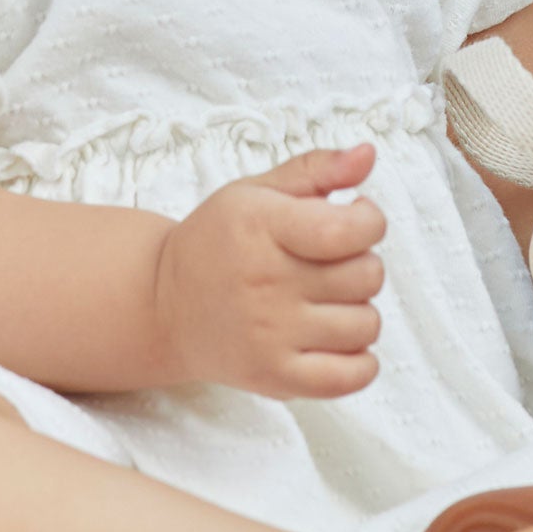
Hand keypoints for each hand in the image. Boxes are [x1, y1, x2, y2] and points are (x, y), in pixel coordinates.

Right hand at [153, 142, 386, 399]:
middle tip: (330, 263)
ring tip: (326, 300)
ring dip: (358, 310)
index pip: (351, 230)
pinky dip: (359, 362)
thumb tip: (368, 154)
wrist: (163, 305)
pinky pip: (350, 377)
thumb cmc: (218, 242)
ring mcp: (270, 335)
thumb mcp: (257, 190)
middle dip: (361, 264)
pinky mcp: (274, 377)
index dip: (369, 221)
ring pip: (366, 325)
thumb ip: (317, 169)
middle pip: (367, 276)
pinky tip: (336, 340)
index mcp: (262, 227)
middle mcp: (266, 282)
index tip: (354, 220)